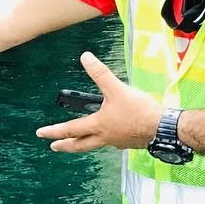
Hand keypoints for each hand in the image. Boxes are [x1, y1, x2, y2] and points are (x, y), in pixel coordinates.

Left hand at [36, 51, 162, 152]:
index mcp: (98, 124)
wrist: (163, 127)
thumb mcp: (116, 88)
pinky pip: (111, 143)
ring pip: (95, 145)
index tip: (41, 134)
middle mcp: (104, 136)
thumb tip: (85, 57)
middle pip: (79, 145)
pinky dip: (104, 140)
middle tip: (53, 146)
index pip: (70, 129)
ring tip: (79, 142)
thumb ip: (100, 73)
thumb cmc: (139, 110)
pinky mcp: (128, 142)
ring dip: (84, 144)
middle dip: (65, 145)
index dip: (54, 131)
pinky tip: (109, 136)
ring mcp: (116, 141)